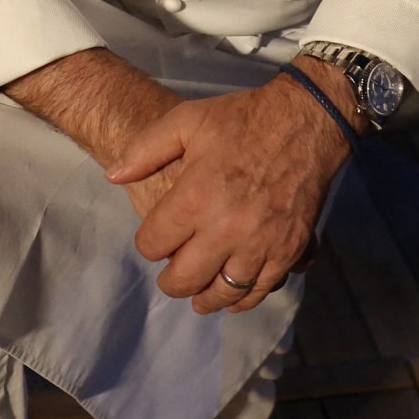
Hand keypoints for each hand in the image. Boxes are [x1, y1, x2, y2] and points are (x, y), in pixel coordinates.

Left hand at [106, 66, 353, 314]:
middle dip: (171, 281)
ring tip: (198, 297)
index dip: (148, 244)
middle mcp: (225, 228)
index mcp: (195, 197)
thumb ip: (144, 150)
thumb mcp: (186, 120)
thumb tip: (113, 176)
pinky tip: (232, 296)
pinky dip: (243, 299)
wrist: (305, 121)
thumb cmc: (241, 119)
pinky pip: (260, 290)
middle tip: (170, 277)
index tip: (155, 239)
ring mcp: (260, 243)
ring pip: (223, 293)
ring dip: (205, 298)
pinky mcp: (288, 249)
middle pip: (184, 280)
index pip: (153, 245)